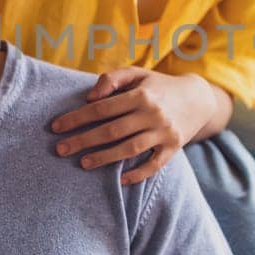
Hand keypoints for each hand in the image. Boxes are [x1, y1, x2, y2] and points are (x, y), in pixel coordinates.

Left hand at [49, 67, 213, 185]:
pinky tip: (121, 180)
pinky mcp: (173, 148)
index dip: (77, 118)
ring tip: (83, 163)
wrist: (199, 99)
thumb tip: (90, 98)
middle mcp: (153, 114)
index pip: (101, 108)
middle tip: (60, 149)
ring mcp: (164, 133)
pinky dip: (138, 174)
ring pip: (129, 149)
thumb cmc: (158, 86)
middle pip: (111, 131)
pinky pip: (154, 165)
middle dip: (83, 141)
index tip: (56, 127)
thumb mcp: (138, 74)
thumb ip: (112, 79)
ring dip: (104, 158)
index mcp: (141, 94)